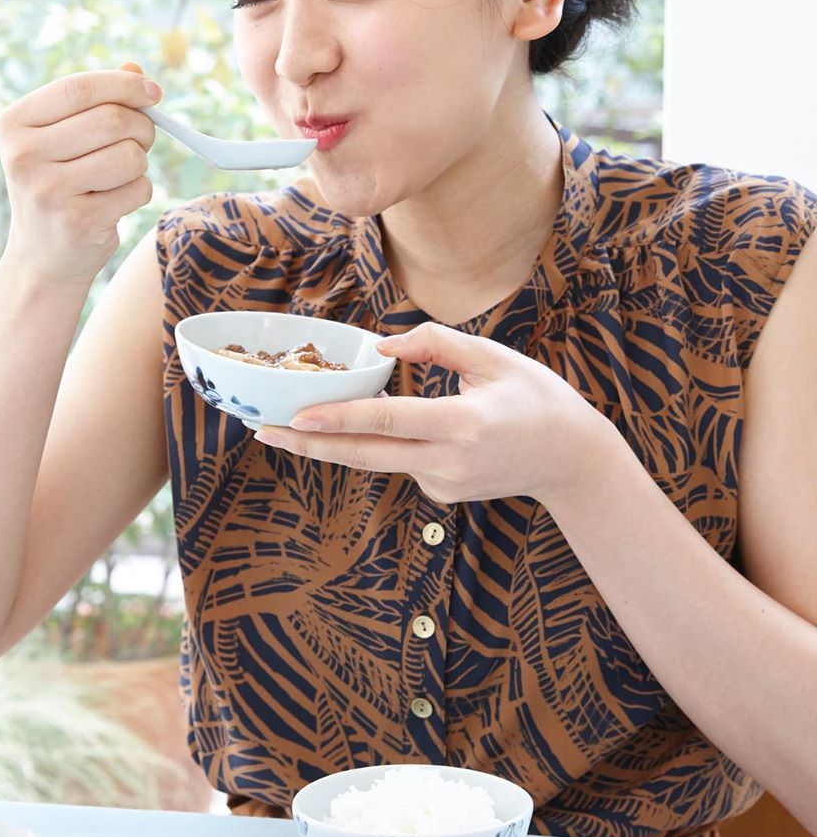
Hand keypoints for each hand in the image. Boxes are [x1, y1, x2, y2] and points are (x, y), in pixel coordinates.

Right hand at [0, 61, 160, 286]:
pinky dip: (138, 192)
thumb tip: (135, 70)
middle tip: (141, 141)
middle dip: (141, 128)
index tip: (154, 92)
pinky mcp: (77, 221)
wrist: (42, 256)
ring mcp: (48, 190)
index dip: (124, 85)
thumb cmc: (58, 185)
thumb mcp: (63, 139)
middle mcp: (23, 155)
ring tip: (119, 176)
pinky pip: (137, 189)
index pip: (79, 88)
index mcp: (14, 124)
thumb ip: (96, 102)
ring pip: (130, 156)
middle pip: (111, 120)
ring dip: (139, 164)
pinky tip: (115, 203)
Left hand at [252, 322, 610, 508]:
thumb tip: (381, 343)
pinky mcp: (442, 493)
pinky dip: (387, 442)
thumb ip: (435, 345)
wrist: (574, 461)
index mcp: (461, 425)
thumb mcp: (493, 357)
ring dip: (337, 442)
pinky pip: (403, 461)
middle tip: (263, 433)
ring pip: (378, 459)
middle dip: (309, 446)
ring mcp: (444, 484)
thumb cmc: (538, 399)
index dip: (338, 420)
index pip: (387, 422)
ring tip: (291, 425)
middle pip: (365, 456)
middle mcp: (448, 462)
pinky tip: (392, 423)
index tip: (296, 418)